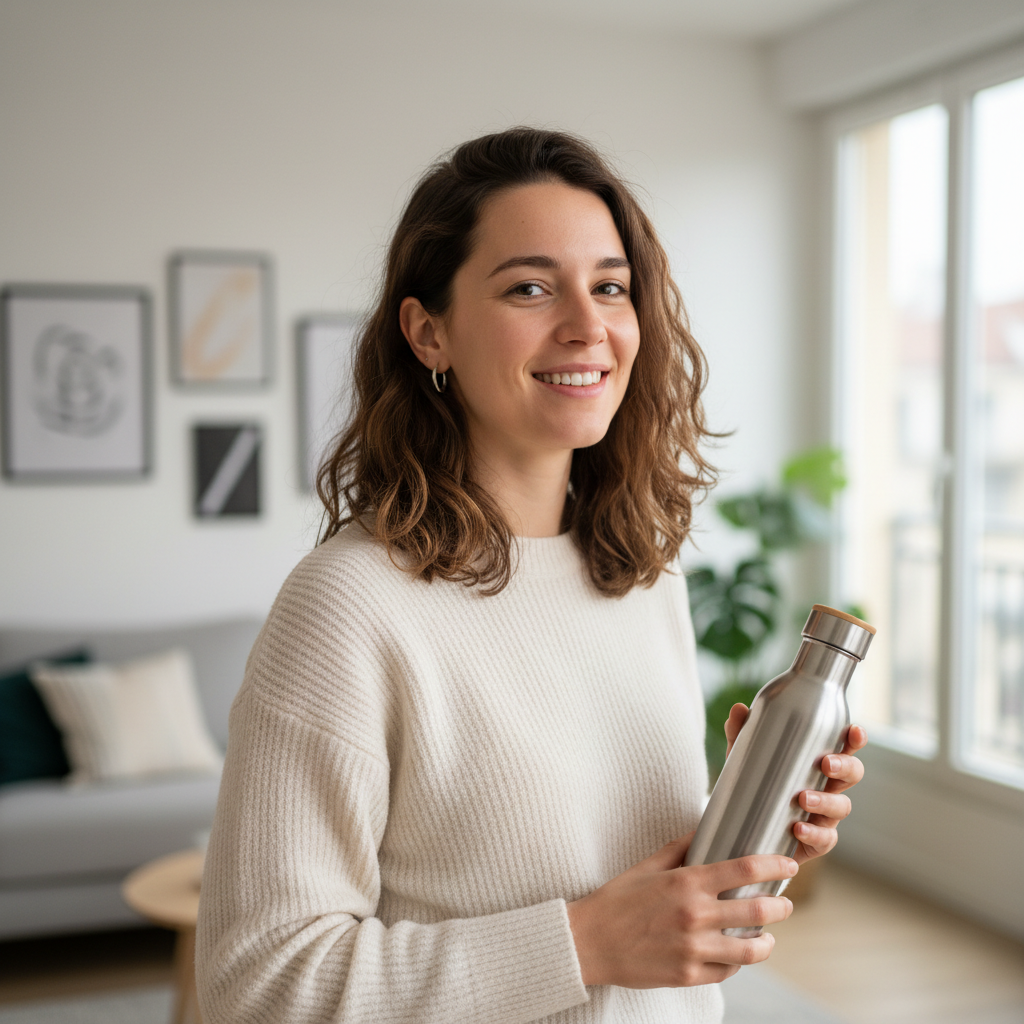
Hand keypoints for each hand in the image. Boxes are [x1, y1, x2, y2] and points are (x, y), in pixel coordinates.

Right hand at [566, 834, 795, 987]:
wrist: (589, 941)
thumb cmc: (617, 899)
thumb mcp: (648, 865)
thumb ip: (681, 846)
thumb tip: (706, 827)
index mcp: (686, 882)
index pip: (744, 869)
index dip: (774, 865)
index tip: (788, 864)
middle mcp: (695, 916)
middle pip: (757, 911)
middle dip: (780, 906)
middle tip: (785, 903)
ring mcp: (693, 949)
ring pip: (751, 949)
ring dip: (766, 941)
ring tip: (768, 936)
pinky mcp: (688, 976)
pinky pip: (728, 971)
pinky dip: (737, 962)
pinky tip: (736, 953)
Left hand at [724, 704, 866, 864]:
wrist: (741, 830)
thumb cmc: (754, 785)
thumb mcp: (745, 758)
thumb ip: (741, 734)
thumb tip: (739, 709)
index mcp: (816, 764)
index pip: (843, 748)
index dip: (854, 740)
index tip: (853, 732)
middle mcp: (828, 788)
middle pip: (852, 775)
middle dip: (845, 767)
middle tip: (825, 763)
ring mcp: (824, 816)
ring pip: (841, 807)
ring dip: (825, 801)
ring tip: (803, 797)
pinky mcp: (815, 842)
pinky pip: (824, 839)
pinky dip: (813, 833)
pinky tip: (797, 828)